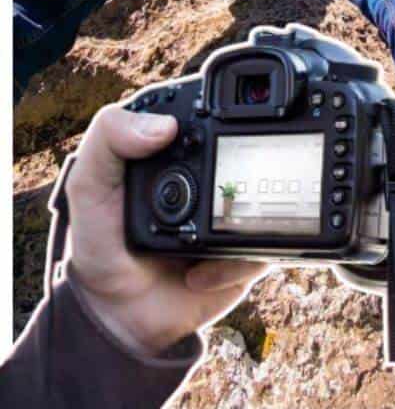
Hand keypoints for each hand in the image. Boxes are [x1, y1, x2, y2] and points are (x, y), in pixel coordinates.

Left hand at [60, 106, 268, 354]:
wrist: (119, 315)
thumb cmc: (100, 245)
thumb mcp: (90, 187)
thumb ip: (108, 141)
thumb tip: (165, 125)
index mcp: (179, 151)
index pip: (214, 114)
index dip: (225, 110)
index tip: (216, 127)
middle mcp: (215, 176)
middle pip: (258, 152)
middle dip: (248, 170)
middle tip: (217, 194)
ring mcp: (238, 214)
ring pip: (274, 198)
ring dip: (243, 223)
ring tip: (200, 243)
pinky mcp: (252, 250)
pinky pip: (269, 247)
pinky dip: (234, 262)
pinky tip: (198, 273)